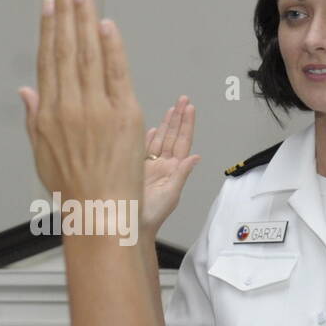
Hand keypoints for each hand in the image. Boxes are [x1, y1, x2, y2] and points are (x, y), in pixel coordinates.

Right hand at [18, 0, 143, 202]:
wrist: (99, 211)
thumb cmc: (74, 187)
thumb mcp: (42, 153)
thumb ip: (34, 117)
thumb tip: (26, 91)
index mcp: (49, 113)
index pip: (48, 60)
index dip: (48, 30)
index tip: (49, 6)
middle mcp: (69, 107)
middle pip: (65, 49)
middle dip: (64, 12)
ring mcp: (96, 109)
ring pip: (88, 54)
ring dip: (85, 19)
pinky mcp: (123, 115)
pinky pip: (115, 73)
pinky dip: (111, 47)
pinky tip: (105, 24)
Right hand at [141, 96, 200, 234]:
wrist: (130, 225)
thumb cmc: (151, 216)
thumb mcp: (171, 194)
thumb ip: (181, 174)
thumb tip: (195, 157)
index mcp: (173, 170)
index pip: (183, 142)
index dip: (186, 124)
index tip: (190, 108)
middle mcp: (162, 166)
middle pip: (172, 136)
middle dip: (178, 117)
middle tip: (183, 100)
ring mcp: (149, 167)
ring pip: (159, 140)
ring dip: (165, 124)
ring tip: (172, 108)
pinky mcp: (135, 168)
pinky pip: (142, 149)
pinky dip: (146, 137)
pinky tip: (151, 128)